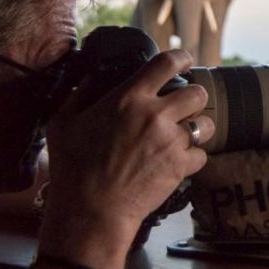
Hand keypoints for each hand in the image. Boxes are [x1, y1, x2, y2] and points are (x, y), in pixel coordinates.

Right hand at [39, 49, 213, 268]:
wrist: (91, 210)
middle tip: (185, 104)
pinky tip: (178, 160)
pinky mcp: (180, 166)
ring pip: (205, 123)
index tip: (184, 60)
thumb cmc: (72, 167)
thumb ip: (81, 94)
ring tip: (184, 134)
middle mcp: (155, 115)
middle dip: (195, 96)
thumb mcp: (63, 123)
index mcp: (128, 98)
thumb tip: (94, 77)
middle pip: (198, 92)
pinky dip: (193, 157)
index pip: (167, 64)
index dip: (181, 58)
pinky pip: (202, 154)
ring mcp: (171, 141)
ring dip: (197, 127)